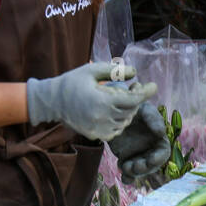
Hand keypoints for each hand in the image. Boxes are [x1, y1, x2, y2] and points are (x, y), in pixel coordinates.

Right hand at [26, 62, 156, 141]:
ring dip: (129, 110)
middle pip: (131, 110)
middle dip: (136, 98)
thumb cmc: (72, 82)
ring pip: (125, 122)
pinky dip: (120, 121)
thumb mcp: (92, 70)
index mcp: (102, 101)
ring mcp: (98, 129)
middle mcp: (102, 118)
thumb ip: (114, 71)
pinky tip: (115, 110)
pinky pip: (116, 130)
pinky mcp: (94, 134)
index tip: (154, 86)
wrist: (51, 101)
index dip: (145, 92)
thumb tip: (135, 73)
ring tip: (123, 96)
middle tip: (134, 86)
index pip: (133, 100)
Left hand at [106, 102, 170, 182]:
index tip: (151, 160)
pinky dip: (128, 178)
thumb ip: (153, 118)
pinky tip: (124, 178)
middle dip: (144, 169)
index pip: (163, 153)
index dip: (159, 159)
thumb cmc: (134, 108)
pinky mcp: (126, 159)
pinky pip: (129, 173)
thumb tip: (161, 133)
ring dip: (134, 173)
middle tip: (134, 166)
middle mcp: (149, 150)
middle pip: (152, 166)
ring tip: (124, 166)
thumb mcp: (143, 109)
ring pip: (140, 171)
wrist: (114, 112)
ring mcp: (138, 156)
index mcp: (158, 139)